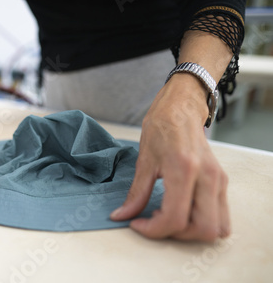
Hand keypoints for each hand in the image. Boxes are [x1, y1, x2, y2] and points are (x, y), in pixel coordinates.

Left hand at [110, 74, 229, 240]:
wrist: (181, 109)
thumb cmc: (161, 128)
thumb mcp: (144, 161)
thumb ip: (135, 194)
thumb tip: (121, 216)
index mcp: (183, 170)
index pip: (175, 218)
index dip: (153, 229)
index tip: (137, 223)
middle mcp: (207, 177)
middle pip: (202, 229)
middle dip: (176, 234)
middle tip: (154, 221)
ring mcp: (218, 180)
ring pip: (216, 228)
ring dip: (191, 231)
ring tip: (167, 216)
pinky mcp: (222, 182)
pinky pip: (220, 216)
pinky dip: (201, 222)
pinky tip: (180, 210)